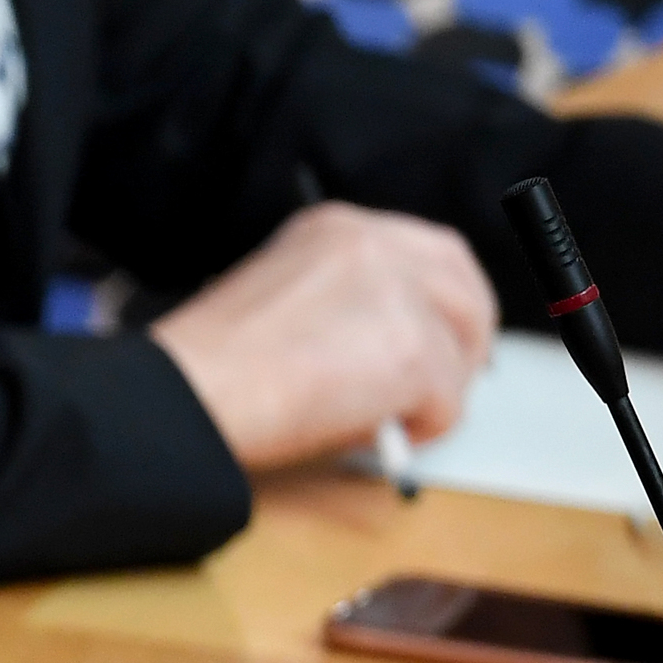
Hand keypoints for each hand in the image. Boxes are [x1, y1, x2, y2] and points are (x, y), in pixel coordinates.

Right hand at [150, 202, 495, 470]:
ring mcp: (399, 294)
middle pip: (466, 289)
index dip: (448, 304)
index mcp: (338, 228)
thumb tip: (398, 355)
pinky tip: (378, 434)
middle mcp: (376, 244)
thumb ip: (349, 305)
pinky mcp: (413, 350)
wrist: (195, 391)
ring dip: (438, 394)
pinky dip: (424, 429)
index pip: (431, 252)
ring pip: (460, 350)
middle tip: (445, 390)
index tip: (446, 339)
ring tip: (392, 421)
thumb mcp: (289, 299)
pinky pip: (448, 401)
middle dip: (467, 344)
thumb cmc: (218, 367)